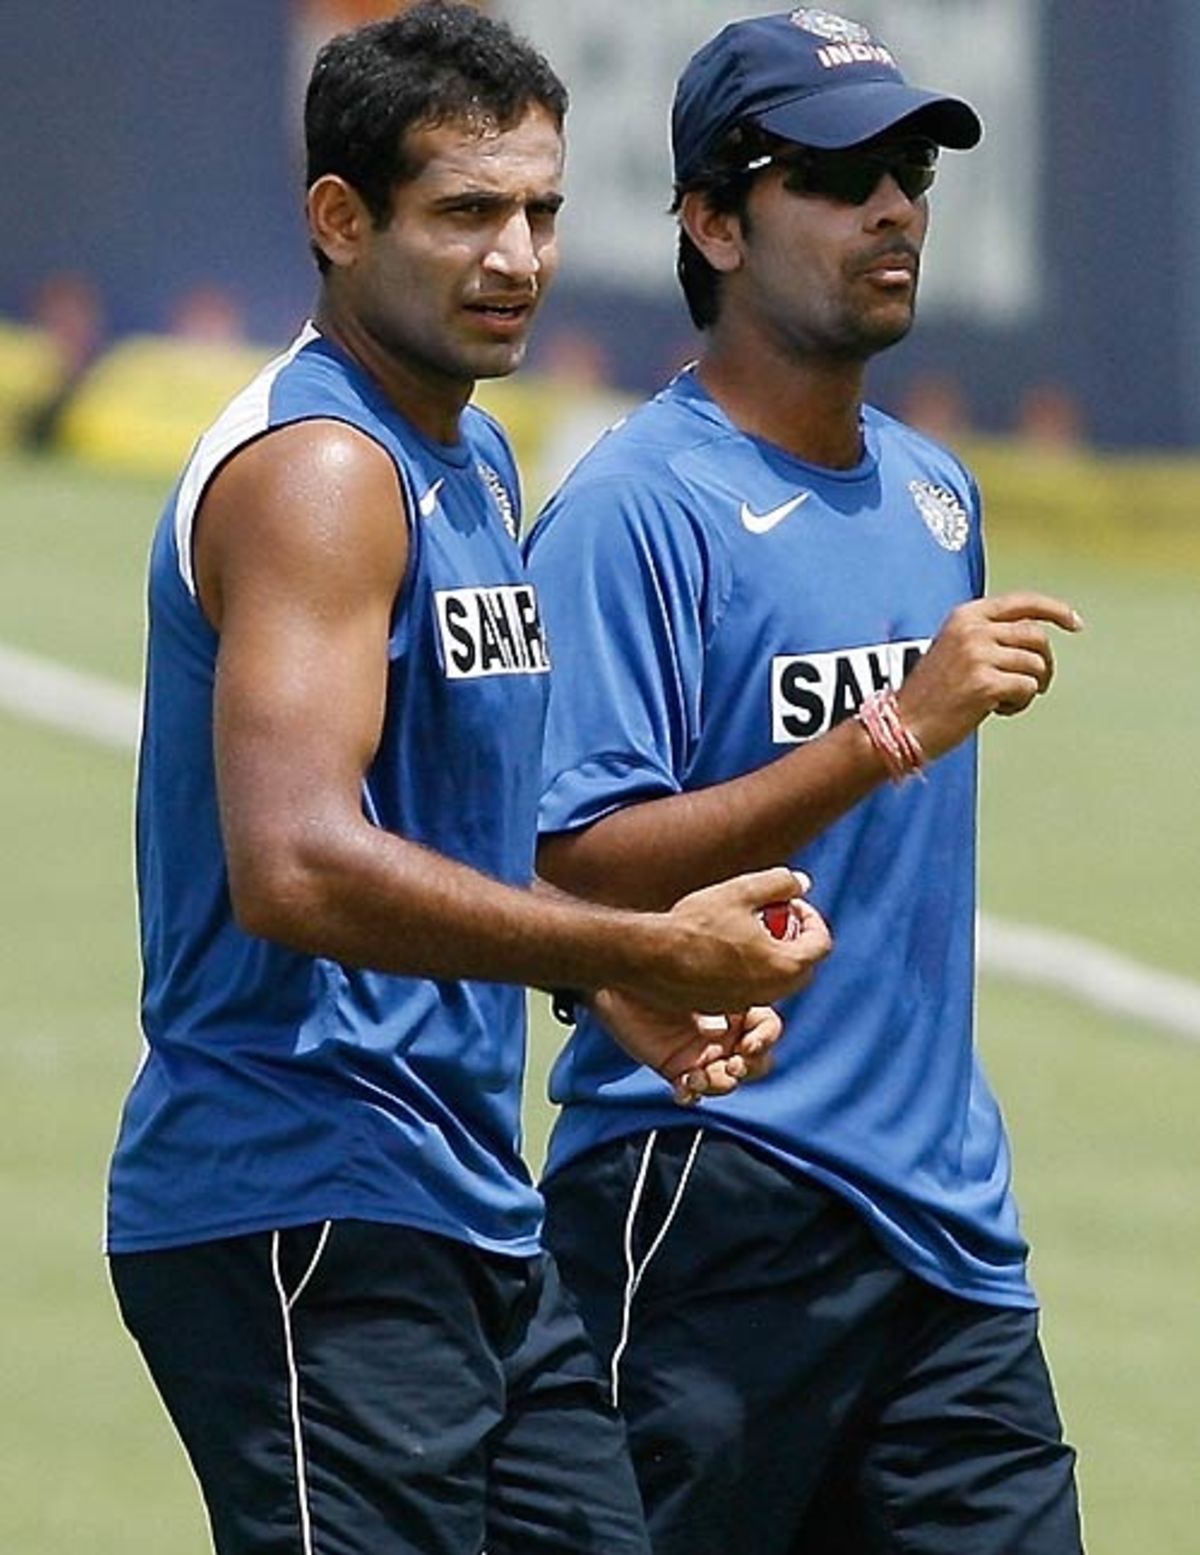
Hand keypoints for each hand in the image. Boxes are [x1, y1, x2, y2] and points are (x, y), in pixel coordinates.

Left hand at [591, 993, 781, 1105]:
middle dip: (747, 1068)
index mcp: (737, 1004)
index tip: (748, 1045)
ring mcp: (703, 1052)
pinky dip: (692, 1094)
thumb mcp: (686, 978)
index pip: (767, 1027)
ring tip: (699, 1077)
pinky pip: (695, 1091)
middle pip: (757, 1060)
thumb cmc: (651, 968)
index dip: (765, 1039)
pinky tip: (682, 1090)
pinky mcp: (679, 1069)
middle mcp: (725, 1031)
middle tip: (729, 1065)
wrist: (613, 982)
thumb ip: (708, 1002)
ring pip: (728, 1080)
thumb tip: (719, 1030)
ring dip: (719, 1084)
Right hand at [641, 867, 831, 1011]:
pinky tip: (726, 949)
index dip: (812, 919)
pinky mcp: (726, 1006)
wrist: (652, 956)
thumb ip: (780, 882)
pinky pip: (753, 989)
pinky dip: (753, 970)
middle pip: (803, 966)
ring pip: (778, 980)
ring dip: (775, 956)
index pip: (821, 944)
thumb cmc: (697, 923)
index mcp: (784, 964)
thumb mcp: (742, 890)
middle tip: (775, 917)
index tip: (792, 904)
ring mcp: (748, 1001)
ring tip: (749, 931)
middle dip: (796, 939)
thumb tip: (802, 883)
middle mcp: (772, 990)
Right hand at [898, 591, 1082, 760]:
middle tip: (1037, 684)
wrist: (903, 725)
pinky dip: (1020, 703)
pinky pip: (1027, 689)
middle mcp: (972, 630)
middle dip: (1045, 662)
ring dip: (1029, 687)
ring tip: (1005, 701)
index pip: (1023, 601)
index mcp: (966, 616)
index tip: (1075, 624)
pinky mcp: (985, 684)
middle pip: (1036, 636)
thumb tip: (1034, 639)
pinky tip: (998, 710)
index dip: (1055, 610)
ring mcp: (978, 655)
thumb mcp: (955, 648)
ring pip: (1035, 665)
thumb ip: (989, 636)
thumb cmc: (931, 694)